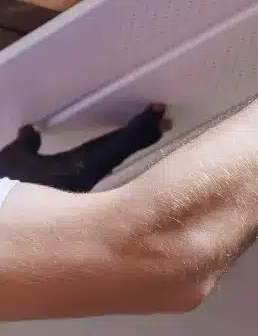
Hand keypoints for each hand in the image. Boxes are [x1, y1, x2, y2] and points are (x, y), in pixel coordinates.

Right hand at [0, 104, 169, 191]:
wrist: (10, 224)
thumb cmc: (11, 188)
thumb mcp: (13, 163)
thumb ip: (26, 146)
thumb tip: (31, 131)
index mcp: (80, 166)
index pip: (119, 143)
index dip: (139, 127)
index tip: (157, 111)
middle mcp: (91, 178)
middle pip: (125, 152)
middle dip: (145, 135)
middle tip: (165, 120)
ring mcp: (90, 188)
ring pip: (119, 159)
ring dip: (137, 143)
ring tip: (157, 129)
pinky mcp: (85, 194)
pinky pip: (111, 167)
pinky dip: (122, 151)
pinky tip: (128, 146)